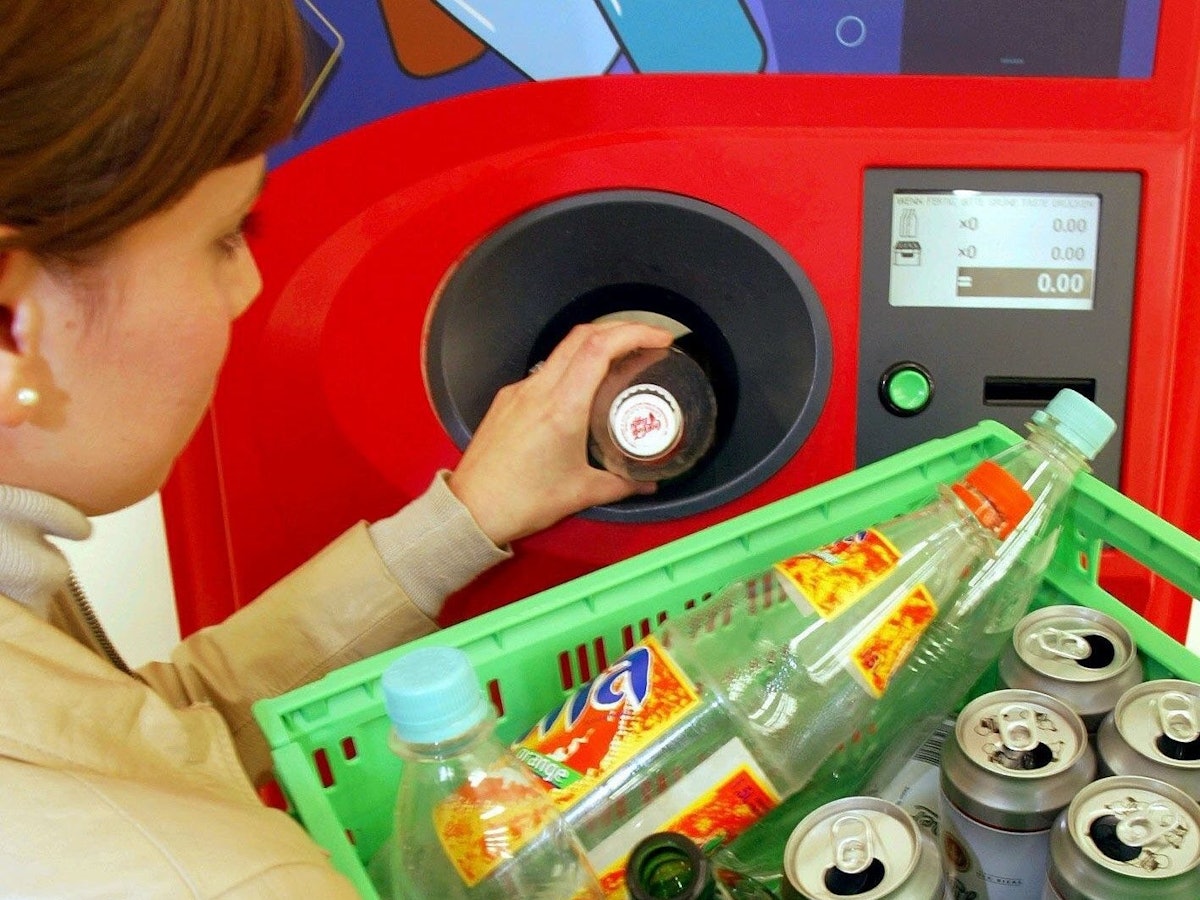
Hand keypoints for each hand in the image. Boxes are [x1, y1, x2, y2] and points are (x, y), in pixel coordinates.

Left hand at [447, 321, 674, 545]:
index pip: (600, 348)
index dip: (634, 333)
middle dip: (621, 329)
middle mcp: (538, 390)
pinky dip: (571, 368)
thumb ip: (622, 484)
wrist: (471, 511)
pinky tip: (583, 389)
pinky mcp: (507, 400)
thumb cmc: (521, 502)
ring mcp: (519, 391)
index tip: (660, 339)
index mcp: (562, 407)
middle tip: (649, 341)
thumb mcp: (581, 493)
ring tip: (622, 361)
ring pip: (562, 351)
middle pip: (583, 336)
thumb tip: (648, 481)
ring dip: (595, 345)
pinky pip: (545, 372)